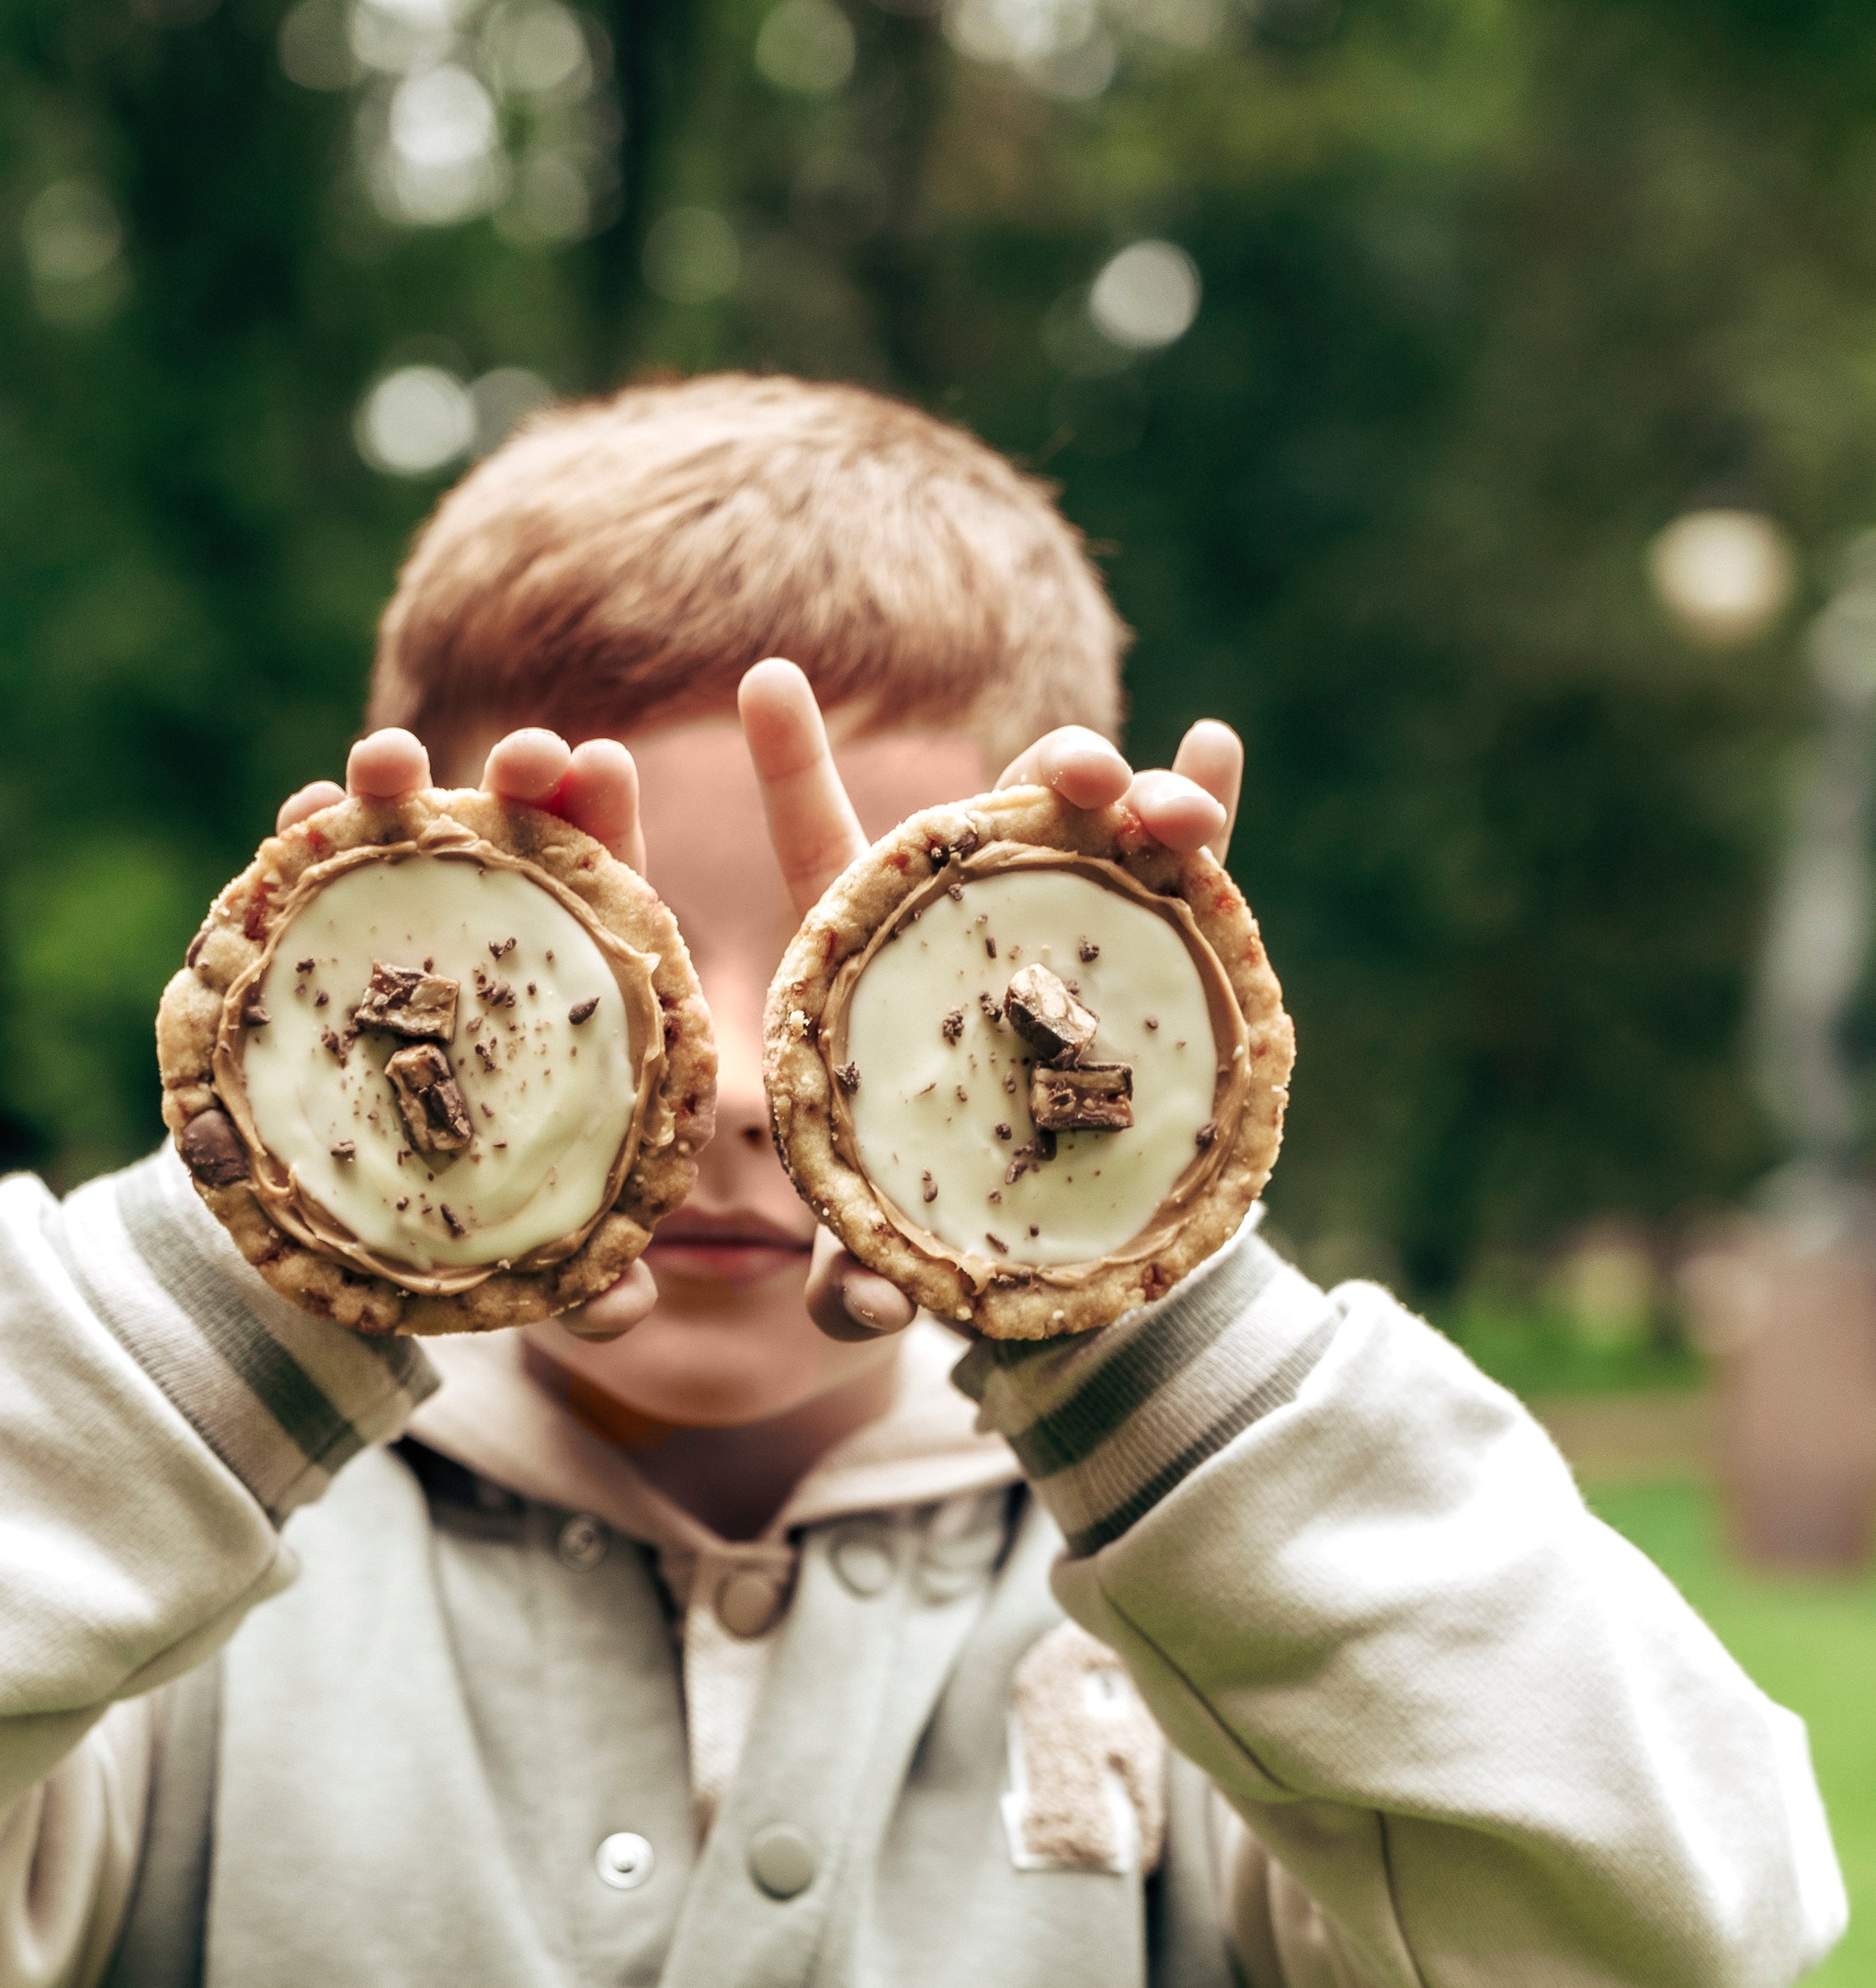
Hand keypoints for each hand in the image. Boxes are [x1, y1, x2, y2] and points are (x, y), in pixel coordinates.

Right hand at [275, 727, 662, 1338]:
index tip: (598, 762)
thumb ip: (590, 1281)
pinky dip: (302, 843)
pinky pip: (305, 889)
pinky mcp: (311, 962)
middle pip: (513, 843)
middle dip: (517, 780)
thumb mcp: (535, 1266)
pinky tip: (297, 817)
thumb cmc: (468, 1240)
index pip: (598, 893)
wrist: (341, 1252)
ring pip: (405, 844)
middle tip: (526, 753)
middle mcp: (483, 953)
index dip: (600, 824)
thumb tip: (630, 1308)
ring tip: (387, 761)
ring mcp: (395, 948)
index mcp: (565, 1000)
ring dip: (397, 787)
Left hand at [732, 661, 1245, 1343]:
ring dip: (1134, 794)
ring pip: (1098, 836)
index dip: (798, 768)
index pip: (828, 858)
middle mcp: (980, 933)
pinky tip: (1218, 746)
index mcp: (882, 974)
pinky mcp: (1166, 971)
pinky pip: (1195, 882)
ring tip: (1161, 800)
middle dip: (1034, 770)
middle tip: (1069, 773)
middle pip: (993, 821)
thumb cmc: (946, 1250)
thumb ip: (855, 1286)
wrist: (1070, 1280)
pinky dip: (1212, 807)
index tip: (769, 674)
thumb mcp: (887, 1271)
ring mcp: (1078, 940)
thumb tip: (861, 1313)